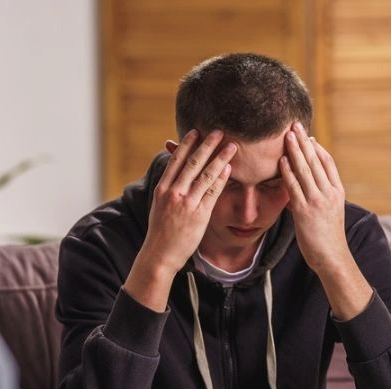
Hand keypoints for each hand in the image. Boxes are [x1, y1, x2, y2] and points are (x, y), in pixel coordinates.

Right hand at [124, 129, 234, 310]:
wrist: (160, 255)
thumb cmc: (160, 232)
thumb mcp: (158, 207)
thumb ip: (167, 190)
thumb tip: (174, 175)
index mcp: (162, 189)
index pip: (175, 161)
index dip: (186, 145)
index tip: (195, 132)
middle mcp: (173, 193)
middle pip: (192, 163)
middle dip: (206, 145)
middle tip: (218, 131)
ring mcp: (186, 203)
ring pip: (205, 175)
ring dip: (220, 158)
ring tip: (231, 146)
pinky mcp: (199, 214)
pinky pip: (212, 192)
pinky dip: (221, 178)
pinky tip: (229, 168)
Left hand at [280, 122, 350, 273]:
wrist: (331, 257)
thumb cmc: (326, 236)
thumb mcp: (328, 211)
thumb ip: (319, 196)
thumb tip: (304, 185)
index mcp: (337, 191)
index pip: (327, 163)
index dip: (317, 147)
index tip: (307, 134)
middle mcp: (329, 193)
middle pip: (316, 161)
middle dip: (304, 142)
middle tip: (294, 125)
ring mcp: (317, 201)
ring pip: (306, 170)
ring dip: (295, 151)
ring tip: (287, 135)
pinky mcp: (305, 211)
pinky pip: (295, 187)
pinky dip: (289, 172)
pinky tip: (282, 160)